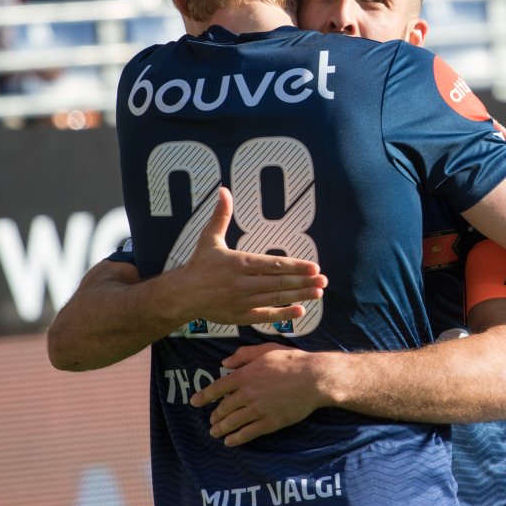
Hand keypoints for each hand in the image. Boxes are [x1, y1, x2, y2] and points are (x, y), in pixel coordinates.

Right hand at [174, 188, 327, 326]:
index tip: (314, 267)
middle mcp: (243, 283)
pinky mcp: (241, 316)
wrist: (182, 295)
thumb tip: (224, 190)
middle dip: (303, 282)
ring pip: (275, 299)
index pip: (273, 265)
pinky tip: (300, 311)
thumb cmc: (199, 265)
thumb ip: (221, 215)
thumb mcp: (209, 238)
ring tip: (318, 294)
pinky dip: (283, 314)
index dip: (295, 266)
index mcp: (240, 263)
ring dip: (299, 296)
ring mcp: (243, 301)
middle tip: (323, 281)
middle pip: (279, 283)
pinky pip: (266, 316)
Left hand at [192, 343, 330, 444]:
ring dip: (221, 429)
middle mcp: (247, 394)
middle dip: (215, 416)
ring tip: (215, 433)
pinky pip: (248, 433)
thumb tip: (224, 363)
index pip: (217, 388)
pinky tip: (230, 442)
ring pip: (233, 422)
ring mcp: (257, 410)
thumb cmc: (291, 360)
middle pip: (223, 408)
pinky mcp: (269, 422)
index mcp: (244, 375)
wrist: (313, 378)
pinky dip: (236, 439)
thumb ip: (243, 355)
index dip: (204, 396)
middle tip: (212, 420)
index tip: (194, 402)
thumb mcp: (265, 349)